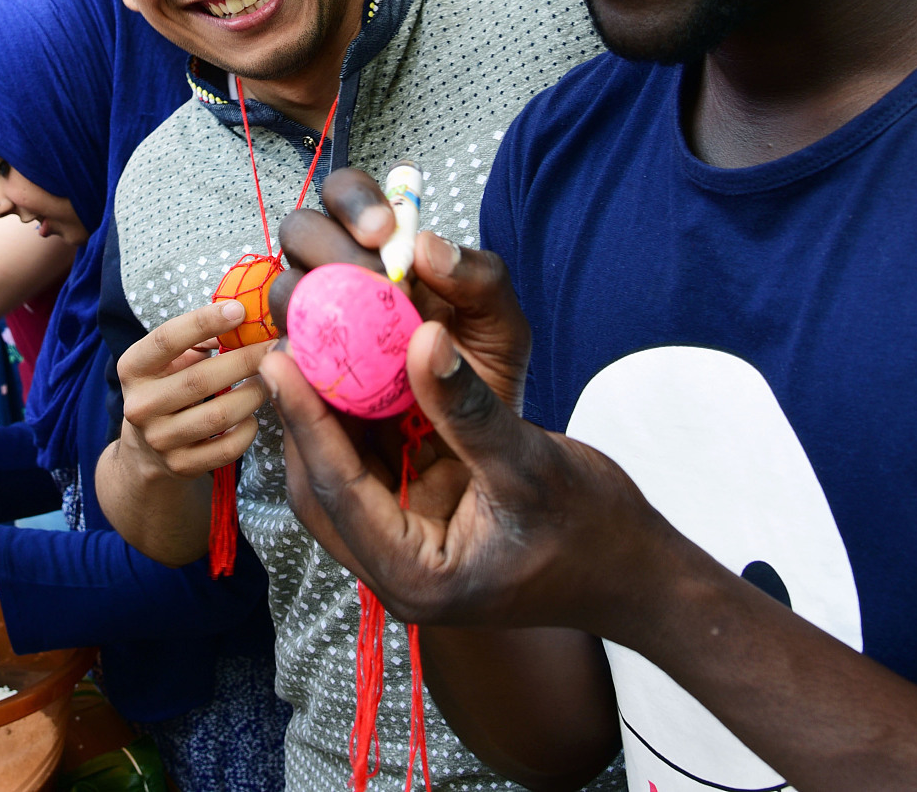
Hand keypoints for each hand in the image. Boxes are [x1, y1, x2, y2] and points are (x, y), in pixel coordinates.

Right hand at [116, 300, 264, 481]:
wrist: (146, 450)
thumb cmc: (168, 387)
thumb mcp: (171, 360)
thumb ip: (200, 338)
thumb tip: (244, 321)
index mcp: (133, 368)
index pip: (166, 340)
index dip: (204, 322)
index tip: (240, 310)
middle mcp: (139, 405)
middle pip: (200, 379)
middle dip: (245, 360)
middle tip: (273, 348)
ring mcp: (159, 440)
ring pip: (218, 416)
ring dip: (252, 394)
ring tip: (268, 381)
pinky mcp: (181, 466)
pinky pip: (227, 447)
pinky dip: (248, 429)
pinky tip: (252, 416)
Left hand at [260, 249, 672, 639]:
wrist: (637, 574)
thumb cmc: (596, 532)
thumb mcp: (533, 463)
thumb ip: (469, 408)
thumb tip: (421, 339)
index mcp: (416, 577)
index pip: (338, 491)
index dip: (306, 422)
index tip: (280, 362)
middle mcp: (398, 574)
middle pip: (324, 491)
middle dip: (304, 422)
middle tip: (286, 351)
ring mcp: (406, 554)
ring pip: (341, 481)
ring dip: (327, 422)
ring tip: (310, 356)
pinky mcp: (419, 531)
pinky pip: (371, 474)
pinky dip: (360, 428)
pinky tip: (355, 378)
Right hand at [270, 168, 530, 412]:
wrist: (472, 459)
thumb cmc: (484, 383)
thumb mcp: (502, 333)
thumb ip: (482, 282)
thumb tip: (427, 246)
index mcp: (387, 252)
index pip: (348, 196)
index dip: (354, 201)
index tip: (382, 233)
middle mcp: (342, 278)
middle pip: (301, 232)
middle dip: (330, 246)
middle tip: (373, 280)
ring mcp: (316, 326)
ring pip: (287, 291)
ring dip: (313, 302)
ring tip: (361, 338)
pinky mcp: (302, 378)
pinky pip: (281, 358)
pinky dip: (299, 360)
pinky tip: (334, 374)